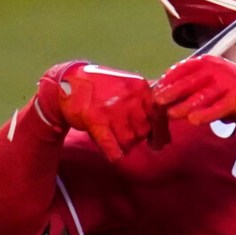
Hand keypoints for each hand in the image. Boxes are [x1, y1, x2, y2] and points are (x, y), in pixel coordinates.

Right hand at [37, 62, 154, 160]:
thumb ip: (148, 105)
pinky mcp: (95, 119)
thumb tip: (165, 137)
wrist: (70, 79)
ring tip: (115, 137)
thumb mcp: (130, 87)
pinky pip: (111, 146)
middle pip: (144, 131)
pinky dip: (114, 154)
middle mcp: (130, 96)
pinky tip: (114, 155)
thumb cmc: (105, 87)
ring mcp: (112, 108)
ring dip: (123, 145)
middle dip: (137, 137)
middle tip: (125, 133)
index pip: (160, 117)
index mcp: (141, 88)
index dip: (160, 133)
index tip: (157, 143)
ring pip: (129, 141)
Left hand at [152, 56, 235, 125]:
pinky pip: (219, 107)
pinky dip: (206, 114)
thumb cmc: (230, 88)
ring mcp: (228, 83)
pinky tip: (194, 120)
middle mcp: (216, 70)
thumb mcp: (209, 80)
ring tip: (172, 114)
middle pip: (190, 82)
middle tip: (158, 102)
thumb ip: (191, 85)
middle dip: (172, 92)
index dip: (168, 80)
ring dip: (185, 105)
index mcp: (206, 62)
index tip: (156, 91)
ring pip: (202, 96)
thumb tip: (164, 95)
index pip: (182, 68)